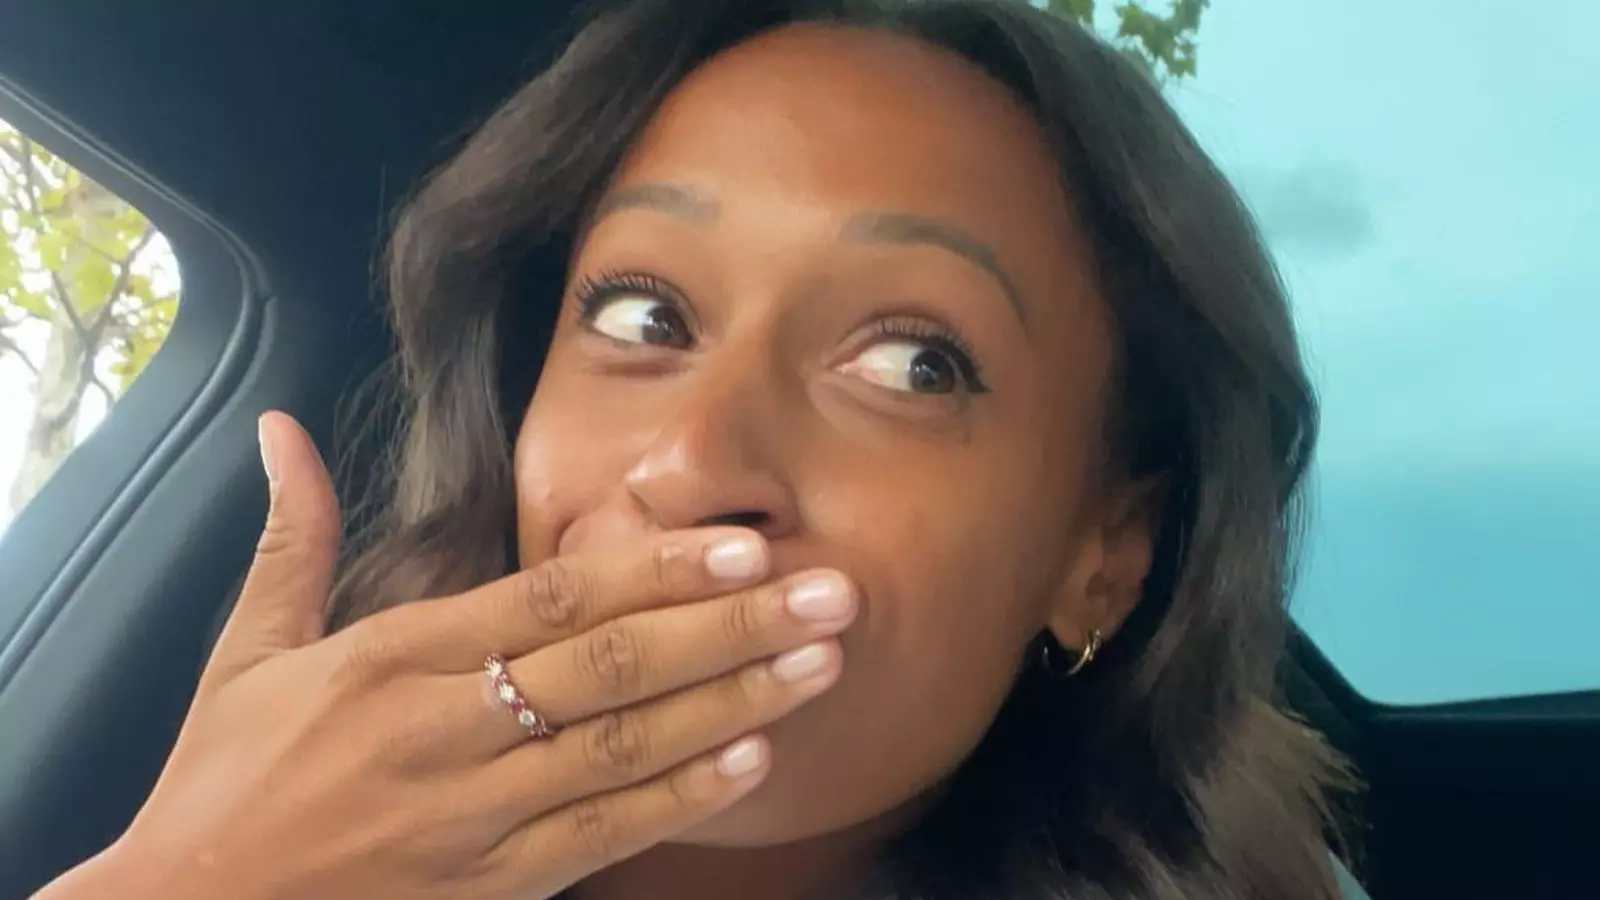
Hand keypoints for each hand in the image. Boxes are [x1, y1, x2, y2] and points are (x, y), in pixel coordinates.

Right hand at [69, 412, 855, 899]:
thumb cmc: (220, 784)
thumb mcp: (242, 655)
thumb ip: (291, 540)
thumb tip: (281, 430)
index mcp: (391, 658)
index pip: (548, 599)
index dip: (652, 570)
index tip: (740, 545)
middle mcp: (441, 730)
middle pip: (610, 668)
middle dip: (729, 629)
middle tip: (831, 596)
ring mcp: (469, 817)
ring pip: (622, 751)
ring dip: (732, 704)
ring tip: (820, 667)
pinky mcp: (485, 887)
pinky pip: (599, 836)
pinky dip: (679, 800)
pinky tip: (752, 763)